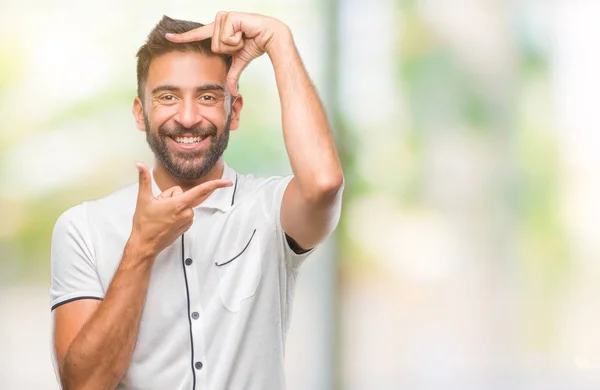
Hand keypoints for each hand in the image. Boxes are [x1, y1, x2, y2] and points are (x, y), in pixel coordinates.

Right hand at [131, 162, 231, 256]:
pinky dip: (175, 213)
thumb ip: (144, 180)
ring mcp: (188, 221)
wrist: (145, 245)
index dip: (215, 185)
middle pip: (183, 194)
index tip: (228, 183)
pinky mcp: (186, 226)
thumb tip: (139, 164)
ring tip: (161, 214)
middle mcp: (187, 213)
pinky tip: (165, 219)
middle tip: (159, 206)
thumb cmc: (144, 224)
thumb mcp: (143, 199)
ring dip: (173, 205)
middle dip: (170, 197)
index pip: (201, 191)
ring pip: (183, 203)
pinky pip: (184, 212)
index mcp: (179, 204)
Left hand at [165, 12, 290, 95]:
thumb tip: (232, 92)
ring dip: (234, 45)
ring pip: (218, 43)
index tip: (167, 37)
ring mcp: (223, 18)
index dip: (182, 37)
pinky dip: (238, 40)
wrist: (270, 36)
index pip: (196, 36)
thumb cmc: (255, 44)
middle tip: (241, 42)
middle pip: (213, 46)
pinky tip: (245, 32)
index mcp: (217, 31)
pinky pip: (226, 38)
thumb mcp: (239, 62)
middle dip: (229, 50)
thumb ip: (231, 75)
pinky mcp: (229, 17)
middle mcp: (217, 22)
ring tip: (243, 37)